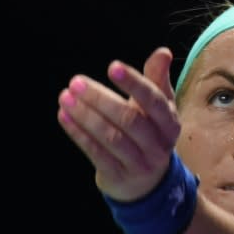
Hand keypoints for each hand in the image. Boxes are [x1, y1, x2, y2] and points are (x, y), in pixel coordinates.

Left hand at [57, 47, 179, 201]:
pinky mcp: (118, 176)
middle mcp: (158, 145)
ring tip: (65, 97)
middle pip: (129, 120)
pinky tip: (64, 116)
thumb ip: (157, 79)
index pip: (154, 101)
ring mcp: (139, 164)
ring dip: (85, 116)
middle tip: (76, 82)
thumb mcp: (158, 108)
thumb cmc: (149, 133)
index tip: (113, 67)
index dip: (134, 84)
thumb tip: (163, 52)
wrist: (146, 182)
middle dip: (100, 99)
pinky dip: (79, 134)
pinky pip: (96, 154)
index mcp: (170, 123)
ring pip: (111, 138)